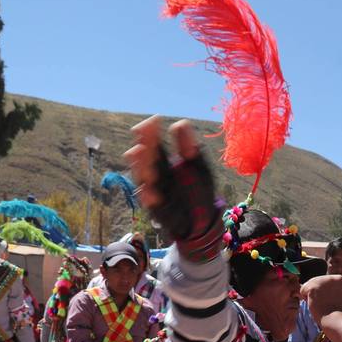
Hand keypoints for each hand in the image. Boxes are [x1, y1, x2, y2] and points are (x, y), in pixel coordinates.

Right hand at [125, 118, 219, 258]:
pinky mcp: (157, 211)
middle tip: (142, 133)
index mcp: (165, 162)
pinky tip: (150, 192)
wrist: (203, 220)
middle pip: (146, 160)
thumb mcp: (200, 167)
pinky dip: (149, 199)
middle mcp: (156, 175)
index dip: (151, 133)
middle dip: (144, 147)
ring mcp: (154, 193)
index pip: (154, 144)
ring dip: (141, 168)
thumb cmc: (199, 189)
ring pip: (144, 179)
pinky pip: (151, 204)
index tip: (154, 120)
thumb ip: (190, 148)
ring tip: (138, 153)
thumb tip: (180, 123)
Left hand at [301, 275, 341, 325]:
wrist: (337, 321)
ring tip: (321, 305)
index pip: (327, 282)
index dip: (325, 294)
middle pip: (317, 282)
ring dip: (312, 296)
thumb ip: (333, 290)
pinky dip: (306, 299)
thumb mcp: (340, 298)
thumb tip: (319, 289)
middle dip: (318, 294)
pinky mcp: (314, 286)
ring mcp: (324, 280)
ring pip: (309, 285)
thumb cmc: (338, 315)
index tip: (332, 303)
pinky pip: (303, 290)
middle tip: (326, 305)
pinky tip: (315, 304)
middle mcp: (335, 277)